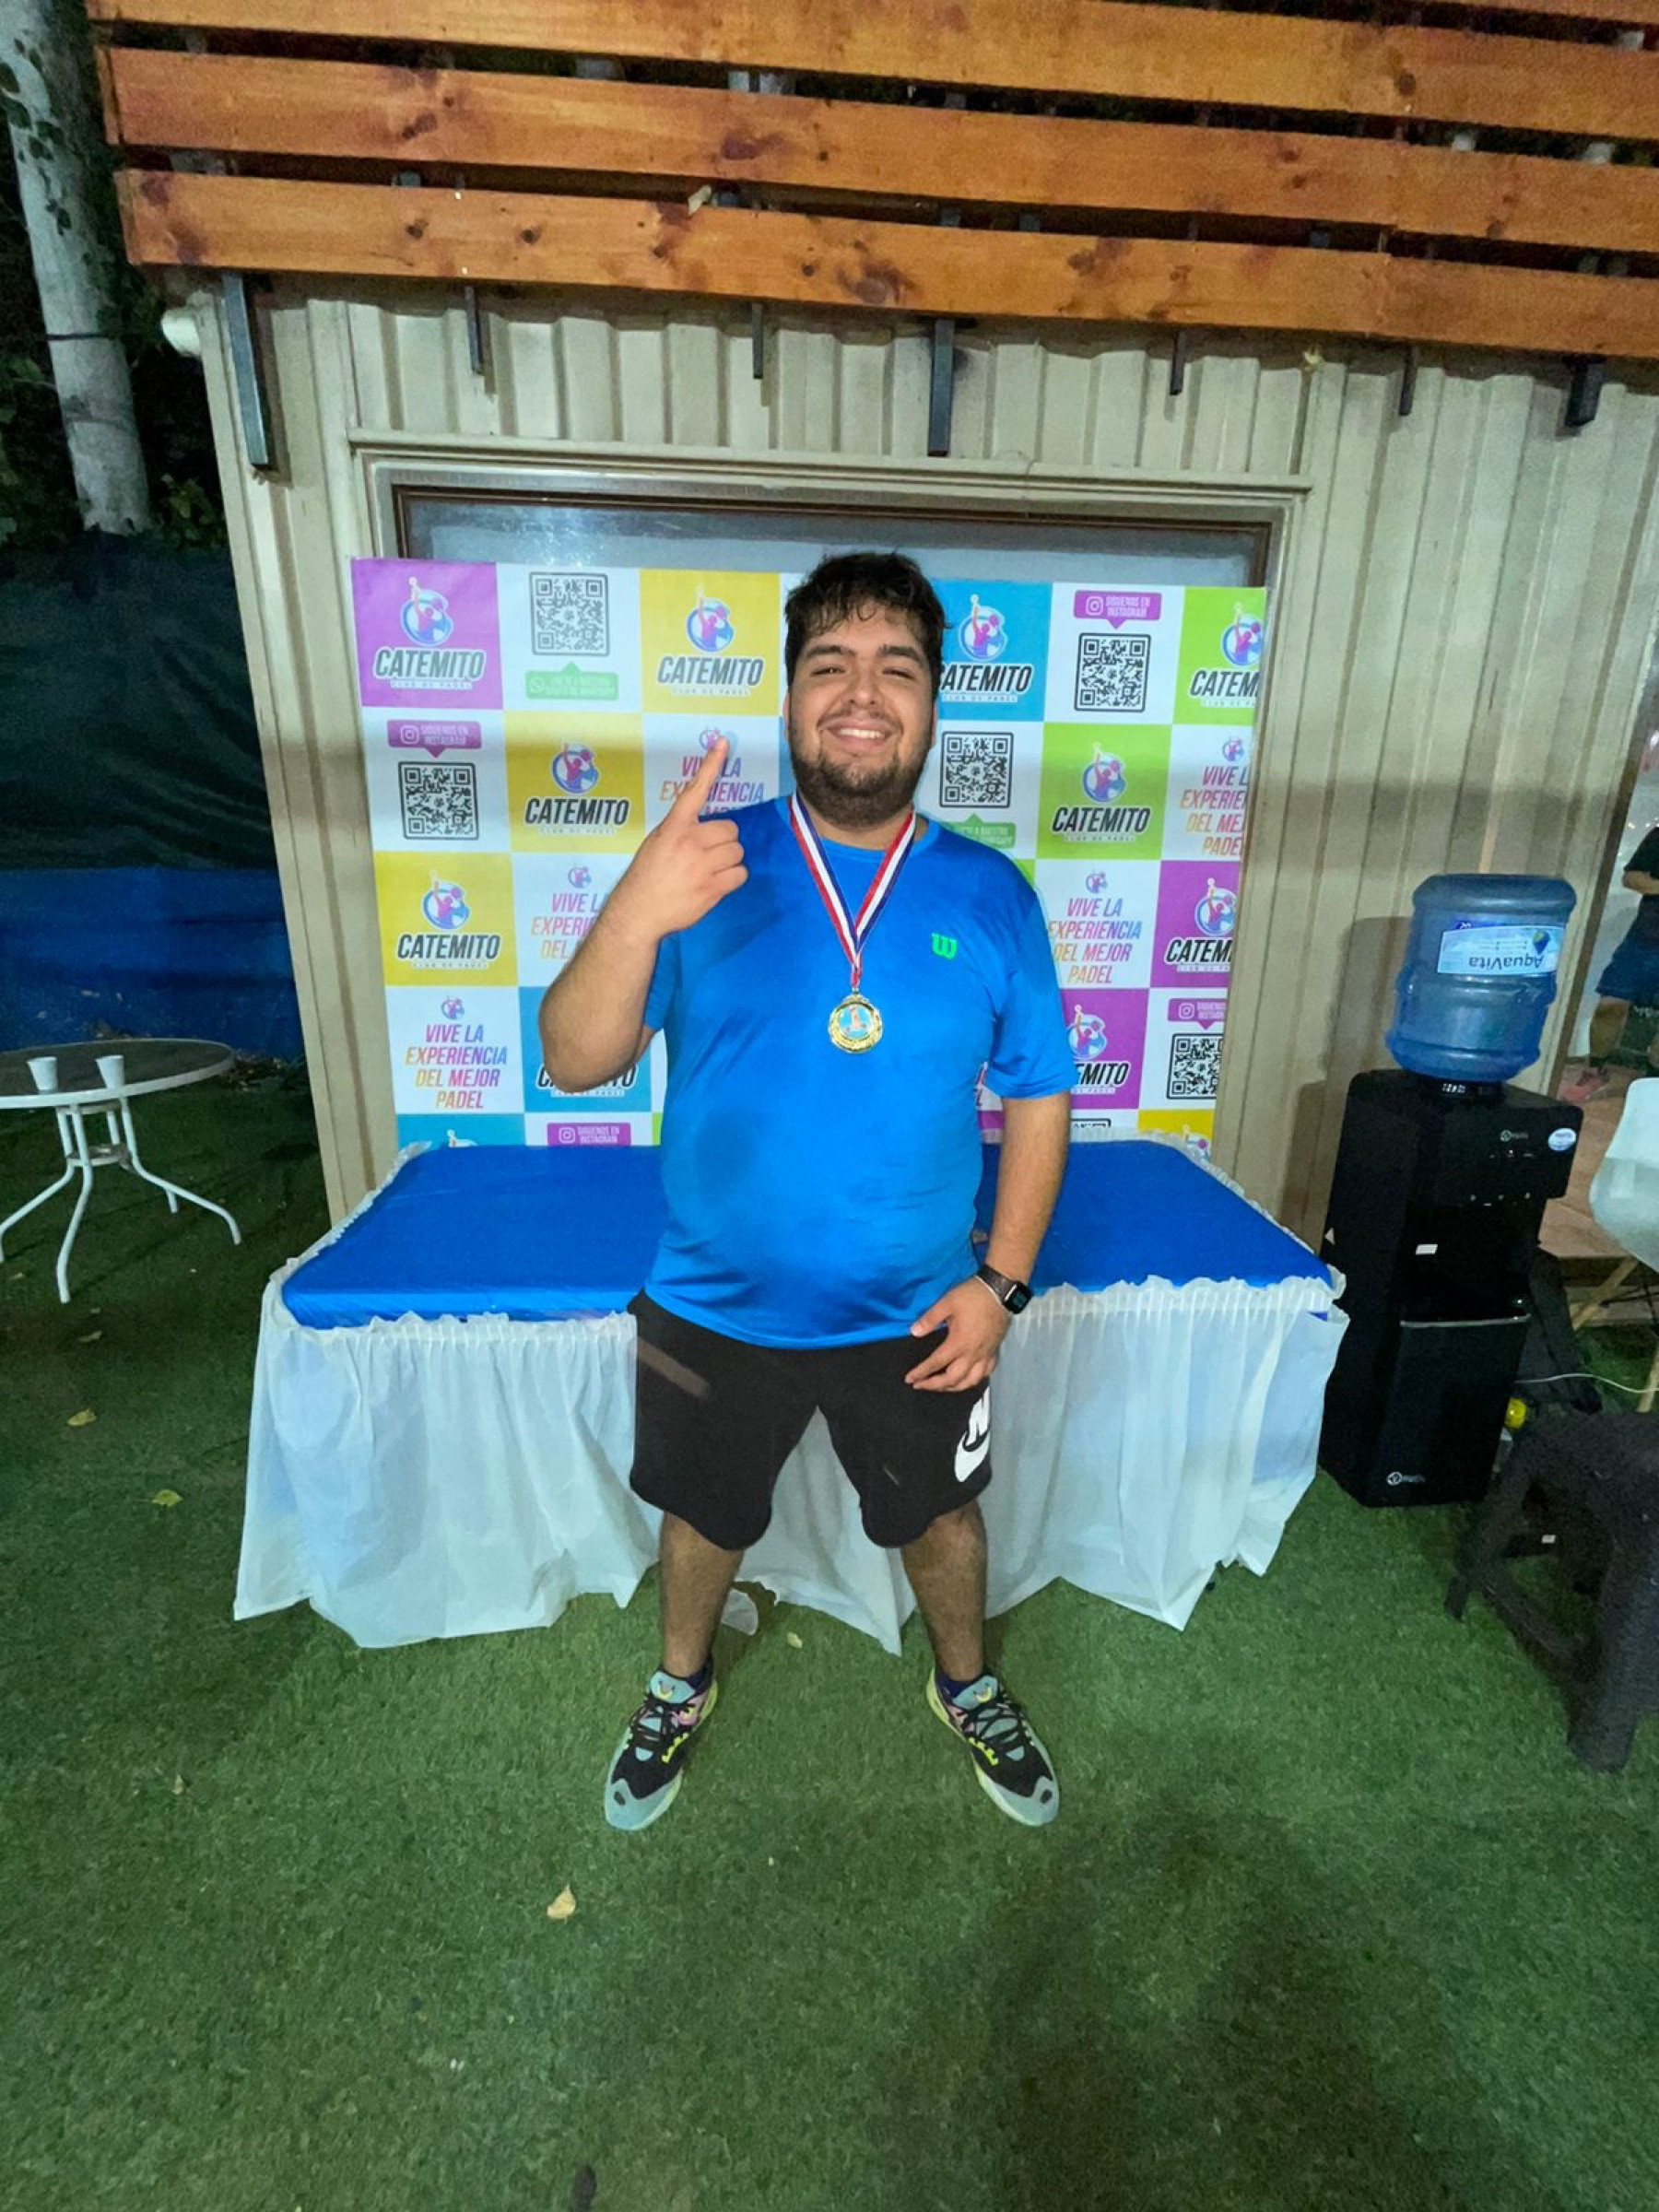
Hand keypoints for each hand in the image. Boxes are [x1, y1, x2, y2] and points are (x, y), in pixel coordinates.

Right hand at [609, 739, 747, 937]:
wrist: (639, 912)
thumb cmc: (646, 876)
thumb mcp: (656, 843)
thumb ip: (680, 830)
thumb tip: (704, 826)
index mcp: (674, 827)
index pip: (695, 790)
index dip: (711, 765)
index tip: (723, 743)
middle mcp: (690, 842)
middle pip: (730, 829)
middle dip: (723, 841)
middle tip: (708, 853)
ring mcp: (703, 865)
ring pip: (738, 851)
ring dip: (729, 859)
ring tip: (710, 869)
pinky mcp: (713, 887)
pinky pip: (740, 874)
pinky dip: (733, 877)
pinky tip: (717, 882)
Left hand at [905, 1278, 1009, 1391]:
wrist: (1001, 1290)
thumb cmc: (973, 1296)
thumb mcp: (947, 1302)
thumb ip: (930, 1319)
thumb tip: (914, 1332)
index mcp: (959, 1343)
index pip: (936, 1363)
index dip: (921, 1373)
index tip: (910, 1379)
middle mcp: (973, 1354)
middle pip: (952, 1379)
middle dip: (934, 1385)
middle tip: (920, 1385)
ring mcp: (986, 1354)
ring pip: (970, 1381)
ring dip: (954, 1388)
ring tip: (942, 1387)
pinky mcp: (994, 1351)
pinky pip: (985, 1373)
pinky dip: (974, 1379)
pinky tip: (968, 1378)